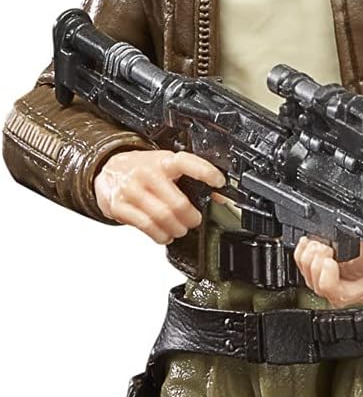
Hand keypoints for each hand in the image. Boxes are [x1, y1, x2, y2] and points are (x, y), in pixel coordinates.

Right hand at [93, 149, 225, 242]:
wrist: (109, 170)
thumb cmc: (142, 170)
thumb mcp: (166, 166)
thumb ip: (190, 179)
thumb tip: (220, 197)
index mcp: (162, 161)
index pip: (186, 162)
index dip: (205, 172)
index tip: (219, 182)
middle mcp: (146, 173)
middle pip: (177, 203)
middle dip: (191, 218)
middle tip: (194, 221)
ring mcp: (131, 190)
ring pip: (162, 218)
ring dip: (176, 230)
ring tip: (179, 230)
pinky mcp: (120, 206)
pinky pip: (146, 226)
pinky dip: (160, 235)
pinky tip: (164, 234)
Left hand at [294, 237, 362, 306]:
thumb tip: (360, 234)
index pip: (339, 295)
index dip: (328, 278)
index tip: (330, 258)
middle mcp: (350, 288)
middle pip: (319, 287)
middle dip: (315, 263)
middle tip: (322, 246)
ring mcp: (339, 280)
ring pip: (310, 280)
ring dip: (307, 259)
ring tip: (317, 243)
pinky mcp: (330, 271)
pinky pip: (308, 270)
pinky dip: (303, 256)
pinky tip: (309, 243)